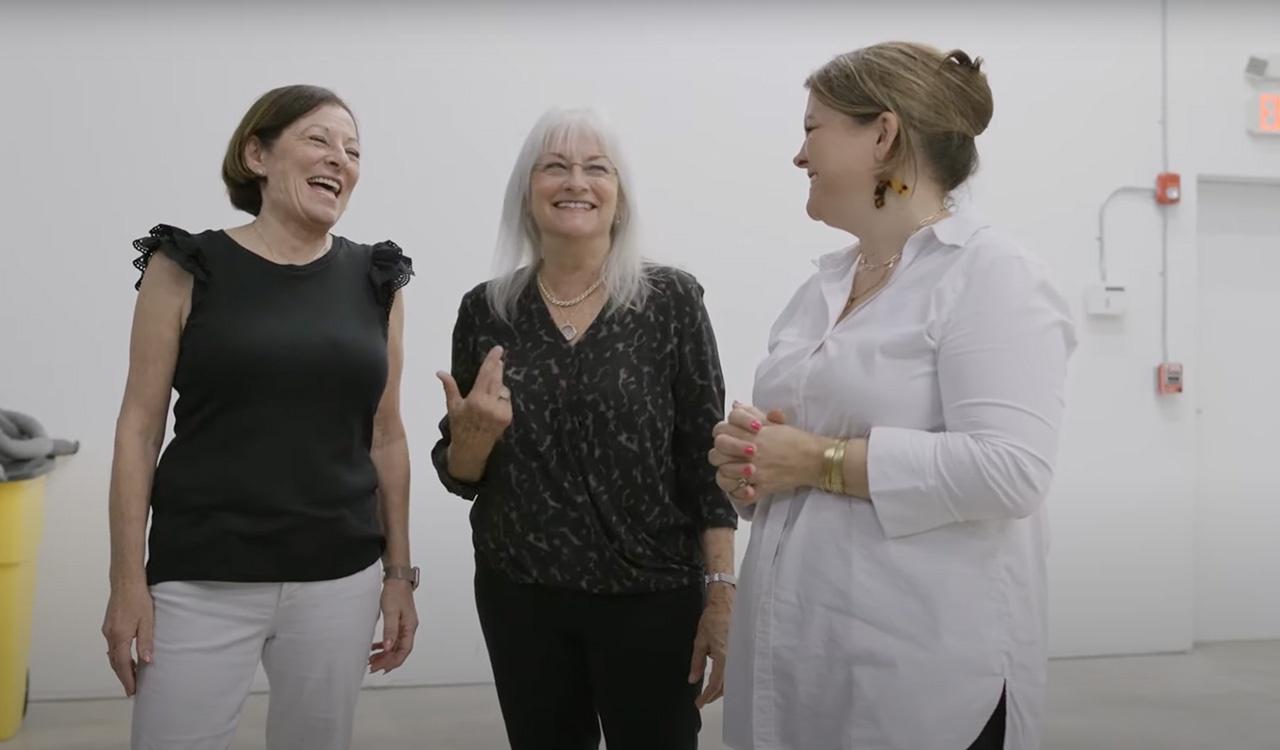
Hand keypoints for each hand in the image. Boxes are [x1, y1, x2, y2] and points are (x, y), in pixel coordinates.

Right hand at [101, 582, 153, 696]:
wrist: (125, 581)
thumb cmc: (138, 598)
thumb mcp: (147, 621)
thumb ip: (146, 642)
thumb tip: (147, 662)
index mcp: (119, 637)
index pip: (123, 665)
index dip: (128, 679)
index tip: (132, 691)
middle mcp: (110, 635)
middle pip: (115, 663)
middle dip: (123, 677)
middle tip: (131, 689)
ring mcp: (107, 630)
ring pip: (112, 655)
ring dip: (121, 667)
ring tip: (132, 677)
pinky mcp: (109, 625)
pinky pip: (112, 646)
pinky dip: (118, 656)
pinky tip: (126, 658)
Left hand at [369, 581, 418, 673]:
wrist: (397, 579)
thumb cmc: (395, 592)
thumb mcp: (391, 612)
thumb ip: (390, 630)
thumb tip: (388, 648)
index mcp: (410, 627)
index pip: (404, 650)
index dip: (393, 661)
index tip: (382, 668)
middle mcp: (409, 628)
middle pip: (400, 651)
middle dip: (387, 661)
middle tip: (373, 667)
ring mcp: (404, 626)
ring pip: (395, 646)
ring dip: (385, 655)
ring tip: (372, 661)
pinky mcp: (398, 623)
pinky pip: (392, 639)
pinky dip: (384, 646)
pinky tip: (374, 648)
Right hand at [437, 345, 512, 450]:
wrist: (472, 449)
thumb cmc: (460, 426)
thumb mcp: (453, 407)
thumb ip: (449, 387)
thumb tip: (440, 372)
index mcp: (476, 401)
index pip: (486, 375)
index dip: (492, 360)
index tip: (498, 349)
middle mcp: (490, 405)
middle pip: (497, 379)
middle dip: (498, 368)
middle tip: (499, 359)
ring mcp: (501, 412)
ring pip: (503, 389)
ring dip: (498, 386)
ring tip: (489, 392)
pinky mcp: (508, 417)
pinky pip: (506, 400)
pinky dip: (501, 398)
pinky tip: (493, 404)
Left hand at [688, 587, 733, 707]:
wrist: (726, 603)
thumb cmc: (714, 618)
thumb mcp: (699, 640)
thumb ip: (696, 662)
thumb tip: (692, 679)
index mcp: (723, 656)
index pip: (715, 684)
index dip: (706, 696)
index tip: (699, 703)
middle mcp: (734, 657)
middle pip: (725, 685)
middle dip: (714, 695)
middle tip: (703, 699)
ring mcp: (740, 654)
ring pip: (732, 679)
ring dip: (722, 687)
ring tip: (710, 691)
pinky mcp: (742, 651)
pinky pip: (736, 670)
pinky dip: (728, 678)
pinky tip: (722, 679)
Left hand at [710, 402, 820, 502]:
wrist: (816, 458)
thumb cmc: (796, 439)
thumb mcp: (773, 421)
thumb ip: (752, 413)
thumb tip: (736, 405)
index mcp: (752, 434)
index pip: (721, 430)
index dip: (723, 432)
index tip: (734, 435)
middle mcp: (750, 453)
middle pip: (716, 453)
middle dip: (721, 453)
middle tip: (732, 454)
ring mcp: (755, 472)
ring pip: (723, 475)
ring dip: (727, 473)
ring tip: (737, 470)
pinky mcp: (763, 488)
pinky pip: (741, 496)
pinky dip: (740, 494)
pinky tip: (745, 487)